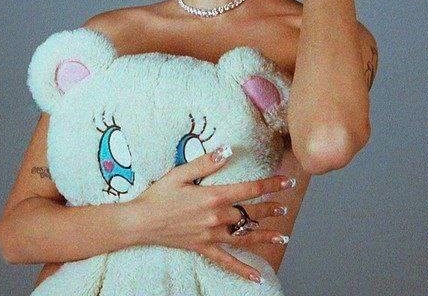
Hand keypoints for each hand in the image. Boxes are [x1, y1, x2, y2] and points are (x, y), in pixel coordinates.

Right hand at [130, 146, 293, 283]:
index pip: (249, 190)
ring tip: (283, 236)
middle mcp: (216, 217)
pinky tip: (256, 277)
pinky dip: (243, 270)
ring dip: (265, 235)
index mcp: (213, 196)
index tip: (286, 181)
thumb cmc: (159, 195)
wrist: (141, 221)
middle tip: (285, 206)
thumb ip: (205, 161)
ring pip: (245, 237)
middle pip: (250, 213)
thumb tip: (227, 149)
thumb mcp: (180, 172)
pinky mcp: (204, 248)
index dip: (270, 185)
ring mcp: (211, 235)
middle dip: (270, 209)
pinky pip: (227, 261)